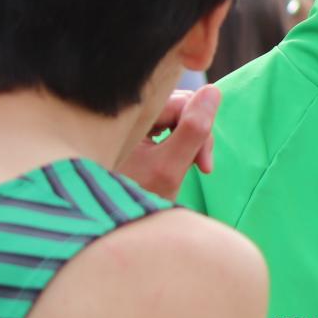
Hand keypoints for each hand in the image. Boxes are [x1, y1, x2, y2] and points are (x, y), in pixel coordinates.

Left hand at [123, 85, 219, 200]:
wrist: (105, 227)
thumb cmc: (132, 202)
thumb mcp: (169, 169)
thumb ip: (193, 130)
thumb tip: (213, 90)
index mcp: (126, 117)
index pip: (180, 102)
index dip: (200, 129)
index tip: (204, 165)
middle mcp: (124, 115)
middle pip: (178, 108)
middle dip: (195, 135)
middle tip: (201, 166)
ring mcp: (126, 124)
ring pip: (173, 118)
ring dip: (188, 141)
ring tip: (191, 167)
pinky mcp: (130, 135)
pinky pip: (163, 127)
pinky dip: (176, 144)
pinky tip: (177, 163)